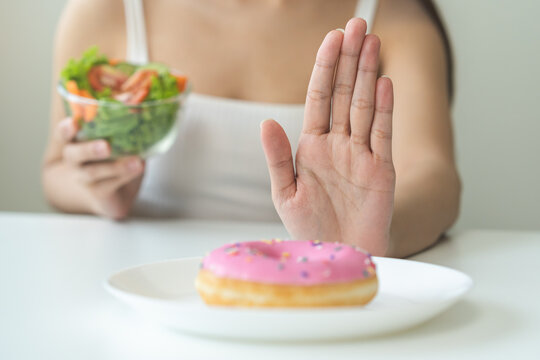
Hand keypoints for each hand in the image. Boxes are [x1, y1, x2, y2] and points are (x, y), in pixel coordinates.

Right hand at [55, 117, 144, 218]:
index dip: (66, 129)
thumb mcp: (120, 140)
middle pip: (73, 154)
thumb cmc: (114, 160)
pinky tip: (139, 168)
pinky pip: (109, 185)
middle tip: (105, 146)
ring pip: (93, 172)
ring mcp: (84, 179)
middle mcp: (75, 160)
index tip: (73, 122)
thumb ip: (125, 128)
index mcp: (77, 141)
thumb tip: (147, 111)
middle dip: (89, 149)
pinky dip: (126, 175)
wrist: (115, 195)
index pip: (64, 133)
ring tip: (136, 161)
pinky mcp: (98, 194)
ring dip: (115, 166)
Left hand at [261, 18, 394, 255]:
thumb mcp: (285, 193)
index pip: (319, 97)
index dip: (324, 67)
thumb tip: (267, 122)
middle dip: (349, 59)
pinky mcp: (382, 169)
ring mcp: (361, 154)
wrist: (339, 254)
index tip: (332, 38)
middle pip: (343, 93)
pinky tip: (383, 83)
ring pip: (363, 105)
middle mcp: (338, 143)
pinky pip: (382, 133)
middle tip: (357, 25)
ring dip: (368, 74)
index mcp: (311, 146)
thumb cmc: (310, 226)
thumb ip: (277, 158)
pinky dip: (383, 109)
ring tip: (372, 42)